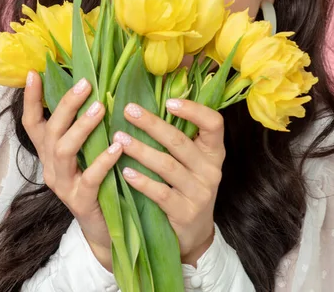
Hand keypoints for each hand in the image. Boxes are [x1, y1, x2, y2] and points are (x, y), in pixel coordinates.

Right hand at [22, 71, 122, 271]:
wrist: (103, 228)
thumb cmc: (96, 180)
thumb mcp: (85, 151)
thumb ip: (84, 126)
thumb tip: (97, 87)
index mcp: (49, 151)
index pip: (32, 122)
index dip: (31, 99)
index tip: (34, 73)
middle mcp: (51, 166)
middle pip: (50, 130)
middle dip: (67, 104)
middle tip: (86, 83)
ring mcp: (63, 184)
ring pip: (64, 150)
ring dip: (82, 127)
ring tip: (100, 108)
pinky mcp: (80, 202)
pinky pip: (89, 178)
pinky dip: (103, 161)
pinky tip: (117, 147)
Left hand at [112, 99, 224, 266]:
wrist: (194, 234)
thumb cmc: (187, 185)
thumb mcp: (193, 161)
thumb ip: (180, 136)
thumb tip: (152, 100)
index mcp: (213, 151)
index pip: (214, 123)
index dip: (194, 110)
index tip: (169, 101)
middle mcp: (210, 170)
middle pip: (180, 141)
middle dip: (152, 124)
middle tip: (128, 110)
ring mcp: (199, 193)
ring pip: (167, 166)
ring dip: (141, 150)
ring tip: (119, 138)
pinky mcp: (185, 213)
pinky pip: (161, 193)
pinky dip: (142, 181)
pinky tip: (125, 172)